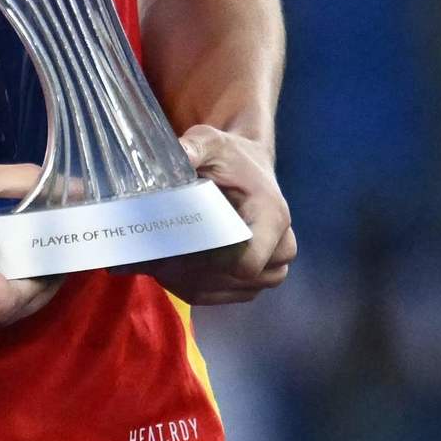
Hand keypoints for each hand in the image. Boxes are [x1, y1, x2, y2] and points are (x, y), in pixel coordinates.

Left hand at [136, 127, 296, 305]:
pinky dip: (191, 287)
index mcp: (272, 216)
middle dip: (196, 272)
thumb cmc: (229, 156)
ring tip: (161, 259)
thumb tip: (179, 155)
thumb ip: (194, 147)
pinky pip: (220, 297)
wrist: (244, 166)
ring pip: (225, 292)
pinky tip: (169, 267)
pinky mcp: (251, 280)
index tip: (184, 244)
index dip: (214, 262)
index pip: (249, 262)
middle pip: (238, 281)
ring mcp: (268, 268)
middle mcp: (280, 246)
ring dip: (190, 282)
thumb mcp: (211, 142)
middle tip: (161, 254)